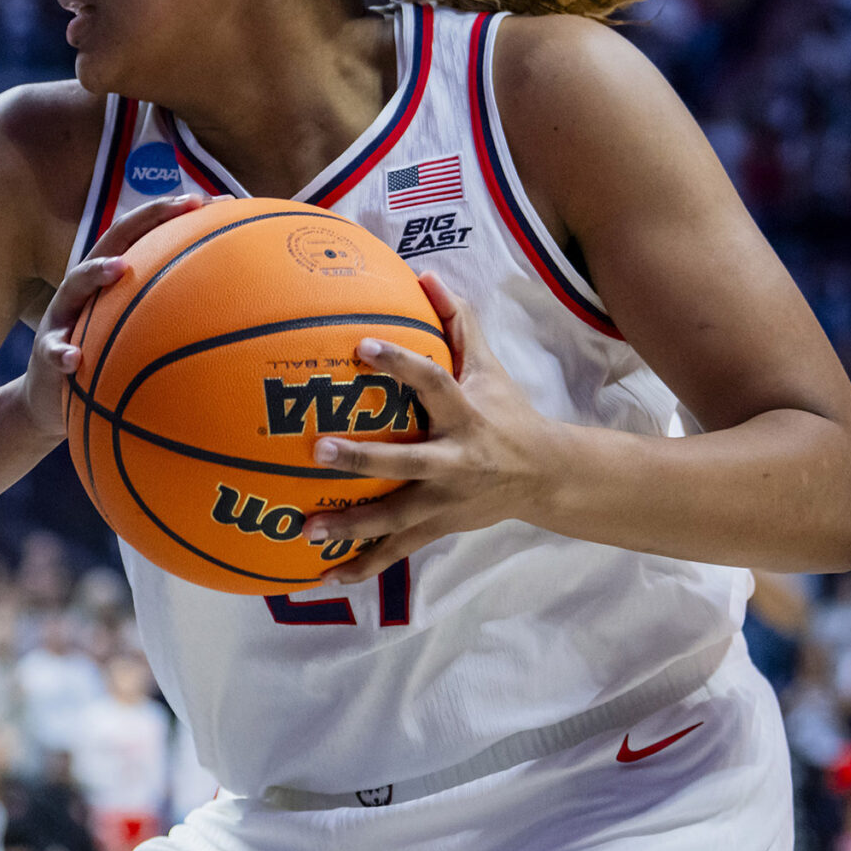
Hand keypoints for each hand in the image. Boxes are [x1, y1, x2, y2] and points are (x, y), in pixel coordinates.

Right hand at [13, 194, 205, 444]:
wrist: (51, 397)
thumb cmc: (104, 354)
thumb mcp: (137, 329)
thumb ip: (172, 311)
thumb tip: (234, 306)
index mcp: (111, 275)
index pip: (142, 233)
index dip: (172, 213)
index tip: (212, 201)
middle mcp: (85, 287)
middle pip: (112, 241)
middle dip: (145, 218)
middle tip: (180, 205)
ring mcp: (62, 316)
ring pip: (74, 285)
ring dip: (96, 273)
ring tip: (120, 268)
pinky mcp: (46, 352)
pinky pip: (52, 350)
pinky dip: (61, 352)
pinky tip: (74, 359)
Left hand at [304, 275, 565, 579]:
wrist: (544, 476)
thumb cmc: (507, 414)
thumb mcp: (489, 368)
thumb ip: (458, 324)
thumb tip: (426, 275)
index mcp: (466, 416)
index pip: (433, 383)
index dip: (401, 364)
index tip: (362, 345)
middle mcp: (455, 462)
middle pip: (407, 462)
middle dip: (363, 460)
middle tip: (317, 450)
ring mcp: (445, 501)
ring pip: (395, 518)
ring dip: (351, 525)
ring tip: (306, 528)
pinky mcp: (438, 527)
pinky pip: (396, 552)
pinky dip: (361, 566)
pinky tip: (322, 576)